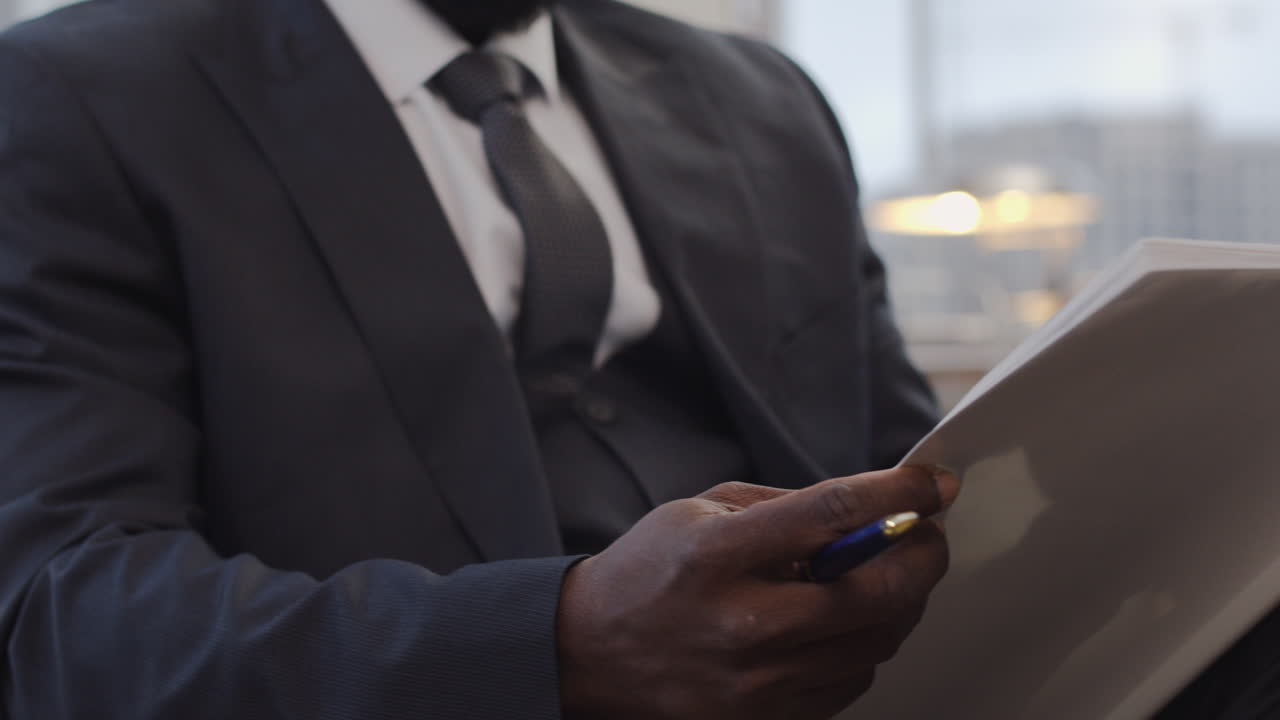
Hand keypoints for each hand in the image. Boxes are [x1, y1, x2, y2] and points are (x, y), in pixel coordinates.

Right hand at [557, 466, 957, 719]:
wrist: (591, 655)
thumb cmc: (651, 571)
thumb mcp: (701, 511)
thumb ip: (786, 507)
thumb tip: (876, 506)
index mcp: (717, 555)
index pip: (830, 515)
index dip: (897, 494)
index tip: (935, 483)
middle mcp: (739, 624)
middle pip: (873, 594)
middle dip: (921, 559)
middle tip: (927, 535)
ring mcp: (753, 684)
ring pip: (873, 643)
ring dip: (897, 603)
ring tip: (882, 576)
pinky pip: (849, 682)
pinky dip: (863, 646)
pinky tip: (843, 622)